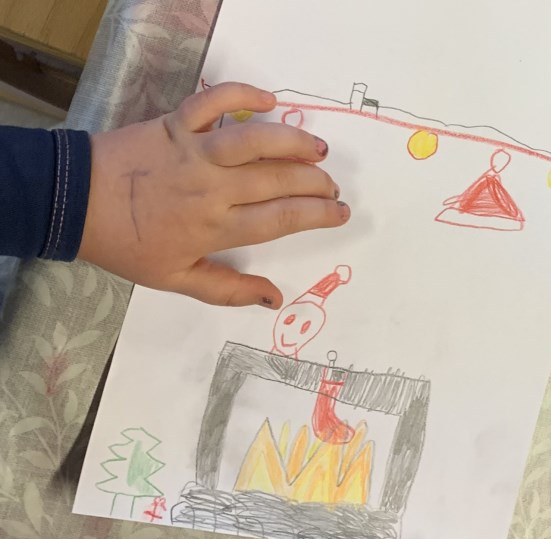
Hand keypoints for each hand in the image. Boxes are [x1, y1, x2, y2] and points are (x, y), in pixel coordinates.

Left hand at [78, 82, 348, 307]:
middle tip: (333, 185)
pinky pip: (215, 102)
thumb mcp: (177, 280)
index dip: (317, 215)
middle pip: (278, 181)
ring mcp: (195, 152)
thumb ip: (228, 290)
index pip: (280, 220)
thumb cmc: (128, 246)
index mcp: (215, 228)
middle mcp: (212, 188)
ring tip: (318, 147)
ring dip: (293, 141)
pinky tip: (269, 99)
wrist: (77, 204)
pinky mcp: (177, 123)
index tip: (340, 213)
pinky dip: (243, 94)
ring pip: (256, 140)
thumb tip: (274, 299)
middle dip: (315, 183)